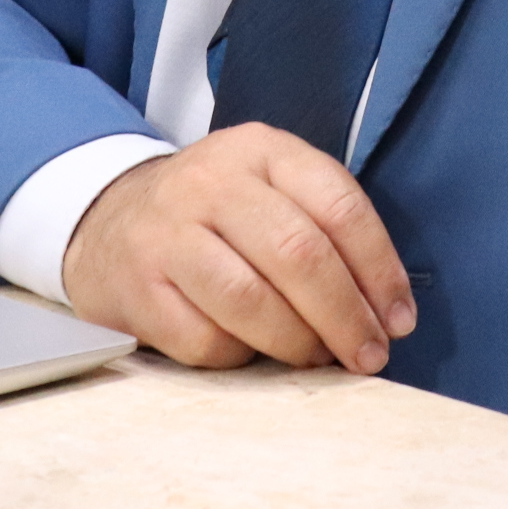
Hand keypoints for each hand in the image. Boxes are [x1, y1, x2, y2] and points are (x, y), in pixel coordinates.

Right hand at [61, 123, 416, 375]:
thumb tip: (383, 310)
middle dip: (346, 316)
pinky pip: (206, 340)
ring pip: (252, 301)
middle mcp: (211, 183)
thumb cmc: (215, 214)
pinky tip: (251, 351)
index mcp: (260, 150)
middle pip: (299, 254)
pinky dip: (241, 357)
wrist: (109, 221)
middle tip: (369, 354)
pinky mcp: (138, 289)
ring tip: (316, 358)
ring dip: (299, 343)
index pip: (338, 206)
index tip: (398, 319)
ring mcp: (168, 234)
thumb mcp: (269, 186)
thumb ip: (324, 227)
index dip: (379, 269)